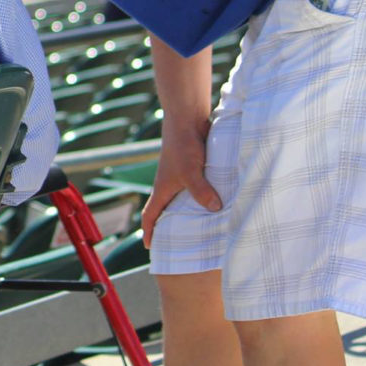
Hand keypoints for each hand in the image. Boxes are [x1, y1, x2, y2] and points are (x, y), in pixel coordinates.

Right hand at [141, 112, 220, 248]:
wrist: (187, 117)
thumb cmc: (183, 144)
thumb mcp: (191, 171)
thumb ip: (201, 191)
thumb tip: (215, 209)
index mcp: (162, 188)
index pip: (150, 215)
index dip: (149, 232)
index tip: (150, 247)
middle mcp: (169, 183)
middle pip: (165, 209)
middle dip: (168, 226)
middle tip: (177, 244)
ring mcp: (181, 174)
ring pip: (181, 198)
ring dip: (187, 212)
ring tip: (201, 227)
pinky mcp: (192, 165)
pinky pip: (195, 187)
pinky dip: (201, 197)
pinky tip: (216, 201)